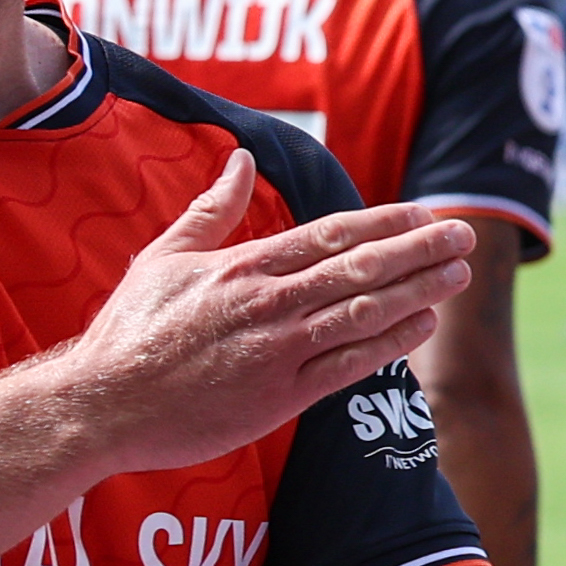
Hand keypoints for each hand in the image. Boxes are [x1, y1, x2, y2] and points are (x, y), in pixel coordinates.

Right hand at [58, 155, 474, 479]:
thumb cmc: (128, 332)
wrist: (102, 405)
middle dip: (419, 249)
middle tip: (464, 234)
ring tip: (459, 275)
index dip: (385, 222)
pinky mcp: (278, 398)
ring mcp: (277, 351)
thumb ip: (211, 210)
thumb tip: (238, 161)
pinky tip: (422, 325)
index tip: (424, 212)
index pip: (332, 234)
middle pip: (360, 267)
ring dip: (419, 291)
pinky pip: (348, 366)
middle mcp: (268, 302)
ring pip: (363, 312)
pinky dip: (389, 343)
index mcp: (244, 265)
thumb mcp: (163, 256)